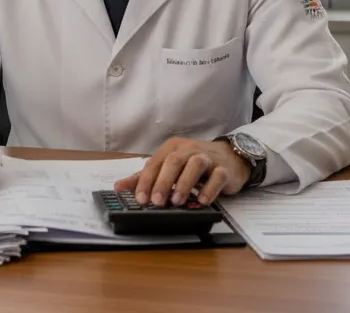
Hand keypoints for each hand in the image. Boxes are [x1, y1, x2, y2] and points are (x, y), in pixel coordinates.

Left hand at [114, 137, 250, 205]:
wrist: (230, 157)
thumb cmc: (194, 163)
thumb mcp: (169, 167)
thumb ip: (145, 177)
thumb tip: (119, 187)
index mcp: (172, 148)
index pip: (155, 163)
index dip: (146, 181)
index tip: (140, 199)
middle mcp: (189, 149)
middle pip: (173, 162)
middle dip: (163, 182)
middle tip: (156, 202)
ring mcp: (208, 157)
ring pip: (195, 165)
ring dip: (184, 183)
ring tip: (177, 202)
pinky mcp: (224, 169)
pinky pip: (217, 176)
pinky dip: (209, 189)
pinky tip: (202, 201)